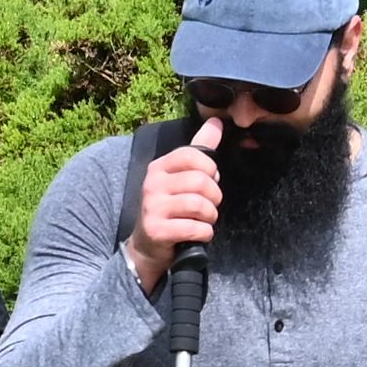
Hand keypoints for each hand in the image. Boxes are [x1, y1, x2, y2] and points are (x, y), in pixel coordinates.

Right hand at [127, 120, 222, 293]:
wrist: (148, 245)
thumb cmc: (171, 207)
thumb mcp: (181, 176)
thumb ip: (200, 149)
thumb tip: (217, 122)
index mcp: (159, 167)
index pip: (192, 155)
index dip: (210, 169)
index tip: (210, 181)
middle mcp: (152, 184)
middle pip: (201, 181)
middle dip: (214, 197)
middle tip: (208, 206)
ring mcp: (152, 207)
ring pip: (199, 205)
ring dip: (210, 216)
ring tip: (204, 220)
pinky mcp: (157, 230)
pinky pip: (195, 227)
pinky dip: (205, 233)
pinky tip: (198, 234)